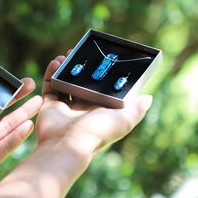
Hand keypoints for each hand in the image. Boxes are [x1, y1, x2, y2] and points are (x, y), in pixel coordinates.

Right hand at [37, 56, 152, 158]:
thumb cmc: (96, 132)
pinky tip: (55, 62)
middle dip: (79, 67)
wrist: (66, 144)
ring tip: (66, 55)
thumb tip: (148, 98)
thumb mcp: (123, 120)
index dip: (99, 73)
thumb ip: (137, 109)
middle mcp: (82, 108)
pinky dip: (51, 73)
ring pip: (64, 82)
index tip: (98, 59)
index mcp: (99, 110)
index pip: (100, 88)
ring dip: (65, 68)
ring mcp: (65, 107)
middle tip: (78, 53)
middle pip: (81, 83)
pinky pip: (50, 85)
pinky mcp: (49, 105)